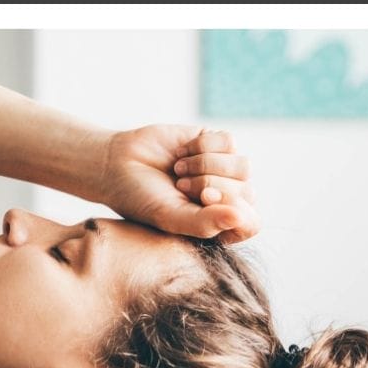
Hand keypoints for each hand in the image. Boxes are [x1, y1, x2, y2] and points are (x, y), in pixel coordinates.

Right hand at [97, 125, 258, 243]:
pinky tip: (182, 152)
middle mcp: (226, 199)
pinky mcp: (216, 143)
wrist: (117, 164)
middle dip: (210, 185)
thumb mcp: (170, 218)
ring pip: (243, 166)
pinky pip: (229, 142)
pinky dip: (202, 146)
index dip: (231, 209)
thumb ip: (205, 224)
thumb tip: (241, 217)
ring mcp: (223, 171)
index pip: (250, 223)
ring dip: (205, 166)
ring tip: (179, 170)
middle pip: (247, 192)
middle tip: (180, 186)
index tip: (203, 199)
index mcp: (217, 225)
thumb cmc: (141, 199)